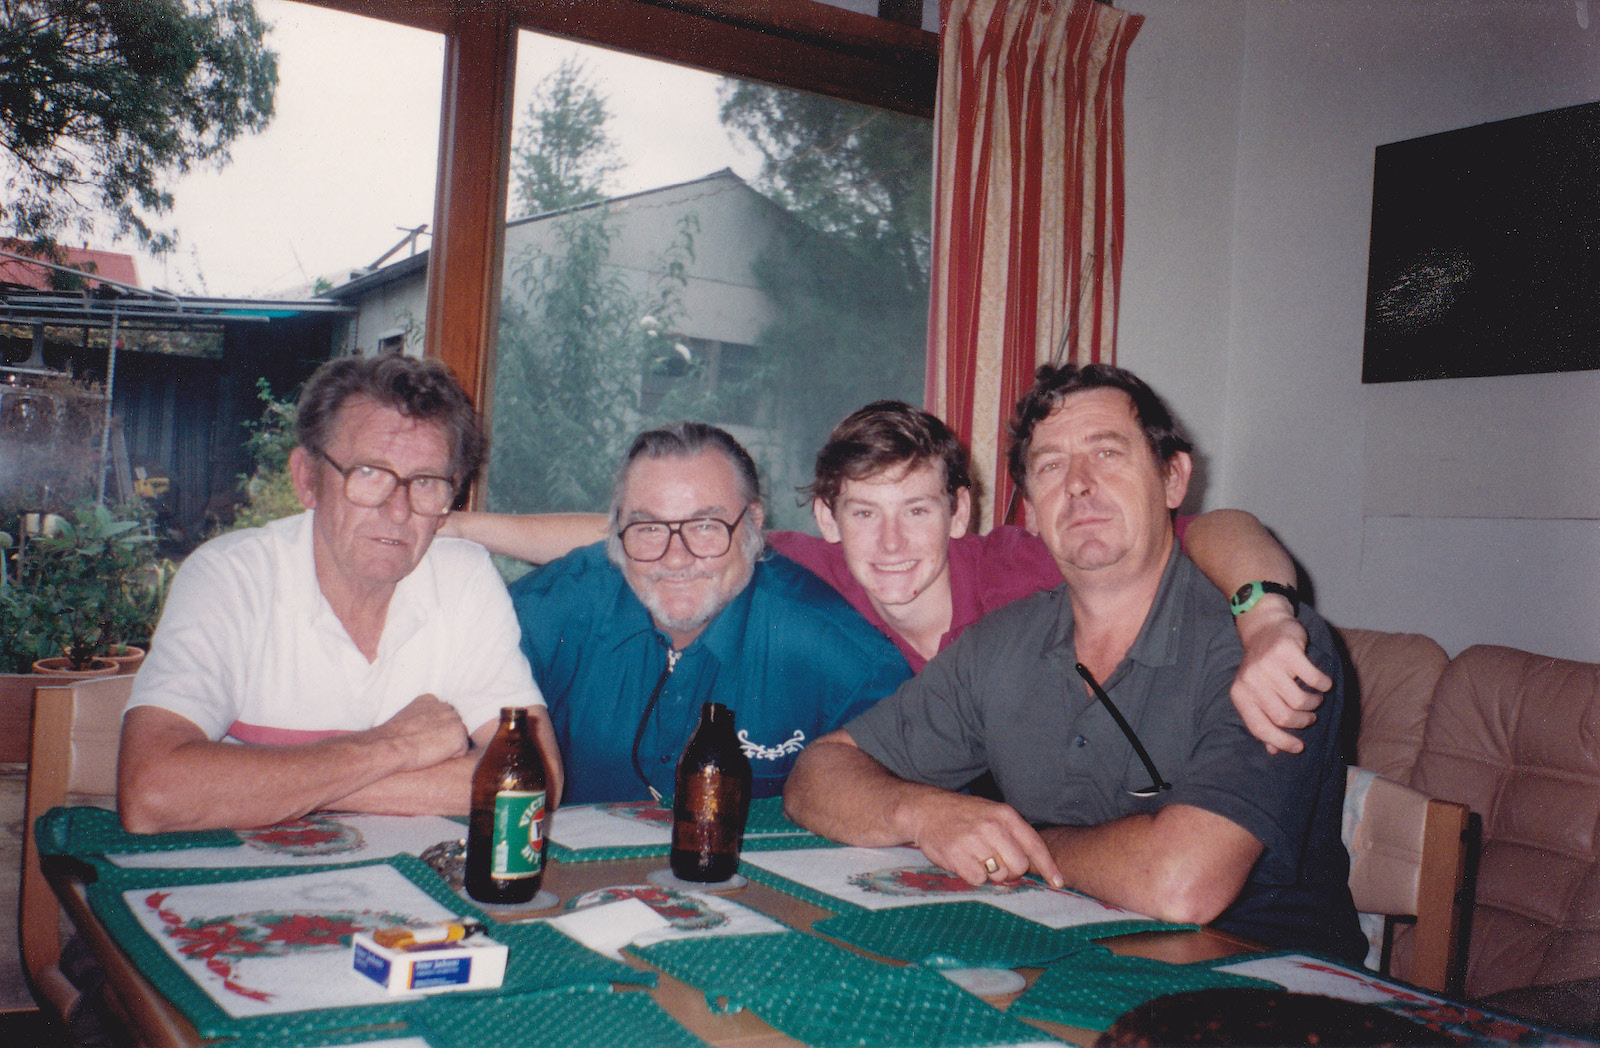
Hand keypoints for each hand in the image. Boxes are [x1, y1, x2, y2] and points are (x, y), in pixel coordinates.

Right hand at [369, 695, 469, 770]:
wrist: (390, 746)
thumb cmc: (393, 738)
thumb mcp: (406, 719)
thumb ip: (420, 717)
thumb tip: (427, 727)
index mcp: (430, 699)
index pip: (442, 715)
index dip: (434, 730)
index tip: (420, 736)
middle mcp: (445, 705)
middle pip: (453, 725)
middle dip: (444, 736)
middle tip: (425, 745)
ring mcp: (454, 719)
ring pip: (458, 737)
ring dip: (448, 746)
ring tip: (428, 749)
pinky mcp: (459, 735)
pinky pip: (461, 751)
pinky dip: (451, 757)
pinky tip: (435, 754)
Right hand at [901, 791, 1064, 887]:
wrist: (927, 810)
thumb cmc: (964, 816)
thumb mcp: (992, 814)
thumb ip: (1012, 836)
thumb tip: (1030, 867)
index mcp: (1005, 815)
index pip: (1034, 845)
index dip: (1048, 867)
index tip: (1058, 882)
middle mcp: (992, 826)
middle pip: (1018, 866)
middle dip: (1010, 871)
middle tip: (995, 863)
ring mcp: (973, 840)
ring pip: (998, 875)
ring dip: (989, 873)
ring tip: (975, 857)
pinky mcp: (956, 854)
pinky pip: (977, 879)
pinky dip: (971, 875)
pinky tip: (963, 860)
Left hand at [1230, 604, 1330, 754]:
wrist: (1265, 626)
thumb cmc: (1263, 666)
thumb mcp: (1255, 692)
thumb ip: (1263, 719)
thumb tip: (1274, 750)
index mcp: (1240, 694)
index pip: (1259, 727)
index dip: (1281, 741)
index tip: (1298, 747)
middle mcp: (1251, 680)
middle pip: (1284, 717)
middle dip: (1302, 722)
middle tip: (1309, 716)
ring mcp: (1268, 665)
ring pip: (1300, 701)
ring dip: (1314, 703)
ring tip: (1314, 698)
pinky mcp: (1287, 652)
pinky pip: (1314, 679)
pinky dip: (1323, 685)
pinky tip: (1322, 683)